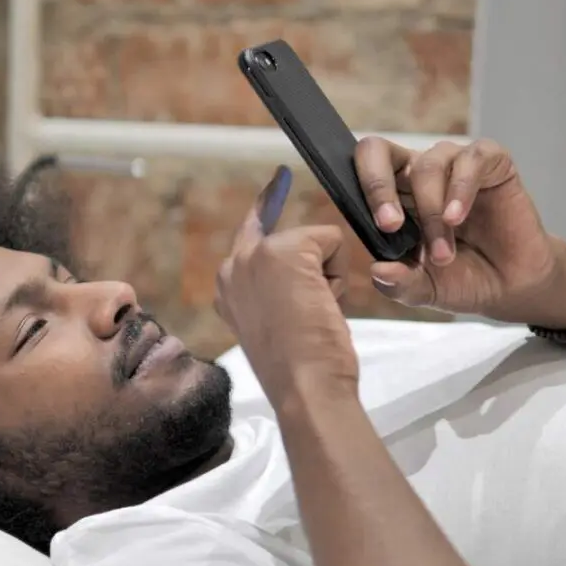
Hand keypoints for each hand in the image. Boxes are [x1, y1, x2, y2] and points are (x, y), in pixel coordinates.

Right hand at [214, 166, 358, 411]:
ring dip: (327, 276)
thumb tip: (307, 279)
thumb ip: (276, 295)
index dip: (267, 204)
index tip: (280, 177)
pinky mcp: (284, 250)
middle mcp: (232, 266)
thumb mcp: (277, 326)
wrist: (305, 388)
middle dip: (315, 268)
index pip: (249, 231)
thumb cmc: (301, 371)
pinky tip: (323, 304)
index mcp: (227, 287)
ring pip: (314, 243)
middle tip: (310, 310)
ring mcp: (254, 256)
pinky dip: (339, 271)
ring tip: (314, 315)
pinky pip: (332, 239)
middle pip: (289, 239)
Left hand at [355, 137, 564, 324]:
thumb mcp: (424, 289)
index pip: (361, 170)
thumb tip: (377, 270)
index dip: (361, 186)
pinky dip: (461, 188)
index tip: (381, 225)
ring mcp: (453, 164)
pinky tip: (458, 218)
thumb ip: (399, 283)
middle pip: (379, 151)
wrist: (510, 287)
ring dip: (432, 212)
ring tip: (444, 253)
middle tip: (391, 225)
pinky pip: (471, 159)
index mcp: (393, 196)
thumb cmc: (461, 279)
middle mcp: (417, 173)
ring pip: (427, 166)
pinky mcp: (491, 162)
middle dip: (378, 186)